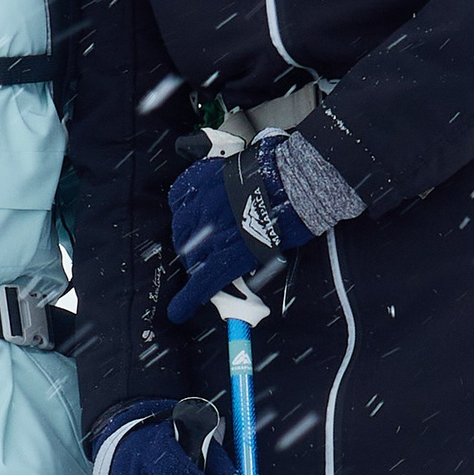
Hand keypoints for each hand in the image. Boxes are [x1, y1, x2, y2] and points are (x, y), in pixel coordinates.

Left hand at [165, 140, 312, 326]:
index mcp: (201, 181)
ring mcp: (209, 235)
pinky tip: (180, 311)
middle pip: (183, 234)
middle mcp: (199, 208)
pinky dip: (188, 300)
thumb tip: (238, 187)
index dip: (188, 219)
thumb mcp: (243, 163)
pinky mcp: (224, 258)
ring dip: (197, 269)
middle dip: (192, 245)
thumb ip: (232, 178)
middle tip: (206, 251)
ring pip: (192, 259)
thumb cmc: (279, 171)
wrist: (294, 183)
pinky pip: (202, 283)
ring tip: (204, 276)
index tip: (193, 224)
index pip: (179, 202)